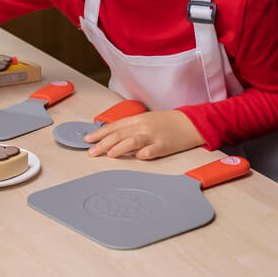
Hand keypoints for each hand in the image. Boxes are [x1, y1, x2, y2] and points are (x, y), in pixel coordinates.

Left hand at [83, 110, 204, 159]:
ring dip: (119, 147)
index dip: (99, 133)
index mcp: (137, 119)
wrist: (190, 122)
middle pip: (119, 134)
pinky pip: (151, 151)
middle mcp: (143, 126)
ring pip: (132, 141)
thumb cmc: (166, 122)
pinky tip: (136, 157)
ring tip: (108, 154)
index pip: (114, 126)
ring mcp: (153, 136)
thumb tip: (110, 136)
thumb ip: (129, 127)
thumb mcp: (145, 120)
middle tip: (91, 151)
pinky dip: (143, 154)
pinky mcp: (164, 146)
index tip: (87, 139)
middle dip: (103, 143)